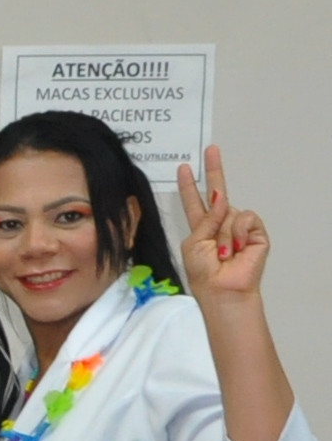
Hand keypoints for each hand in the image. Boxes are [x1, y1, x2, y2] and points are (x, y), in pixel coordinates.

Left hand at [177, 144, 266, 298]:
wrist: (222, 290)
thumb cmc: (203, 273)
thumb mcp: (194, 243)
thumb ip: (205, 219)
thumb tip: (220, 197)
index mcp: (201, 228)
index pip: (194, 202)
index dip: (189, 186)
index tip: (183, 167)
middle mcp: (220, 225)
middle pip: (218, 193)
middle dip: (214, 171)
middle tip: (211, 150)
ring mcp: (238, 228)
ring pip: (229, 211)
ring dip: (223, 232)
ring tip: (223, 252)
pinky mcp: (256, 233)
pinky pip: (245, 218)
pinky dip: (238, 231)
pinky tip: (237, 248)